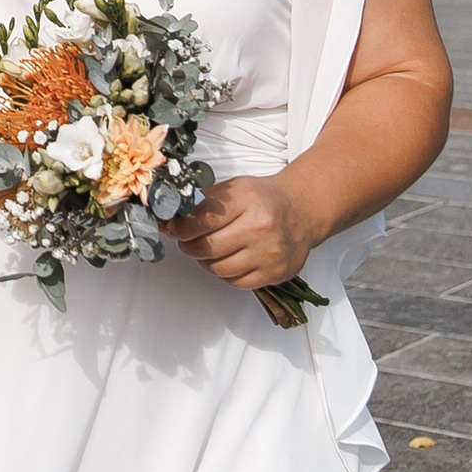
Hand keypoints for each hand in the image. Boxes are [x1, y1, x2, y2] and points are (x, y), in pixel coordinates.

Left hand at [171, 172, 316, 298]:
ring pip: (219, 269)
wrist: (302, 211)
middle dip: (189, 246)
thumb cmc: (263, 199)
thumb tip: (169, 221)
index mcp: (247, 200)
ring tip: (209, 249)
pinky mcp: (275, 273)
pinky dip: (226, 274)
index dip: (181, 229)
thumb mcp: (235, 189)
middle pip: (207, 248)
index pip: (202, 221)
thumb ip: (202, 203)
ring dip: (206, 261)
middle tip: (188, 241)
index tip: (174, 229)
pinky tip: (229, 260)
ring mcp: (270, 252)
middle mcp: (261, 227)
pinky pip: (236, 282)